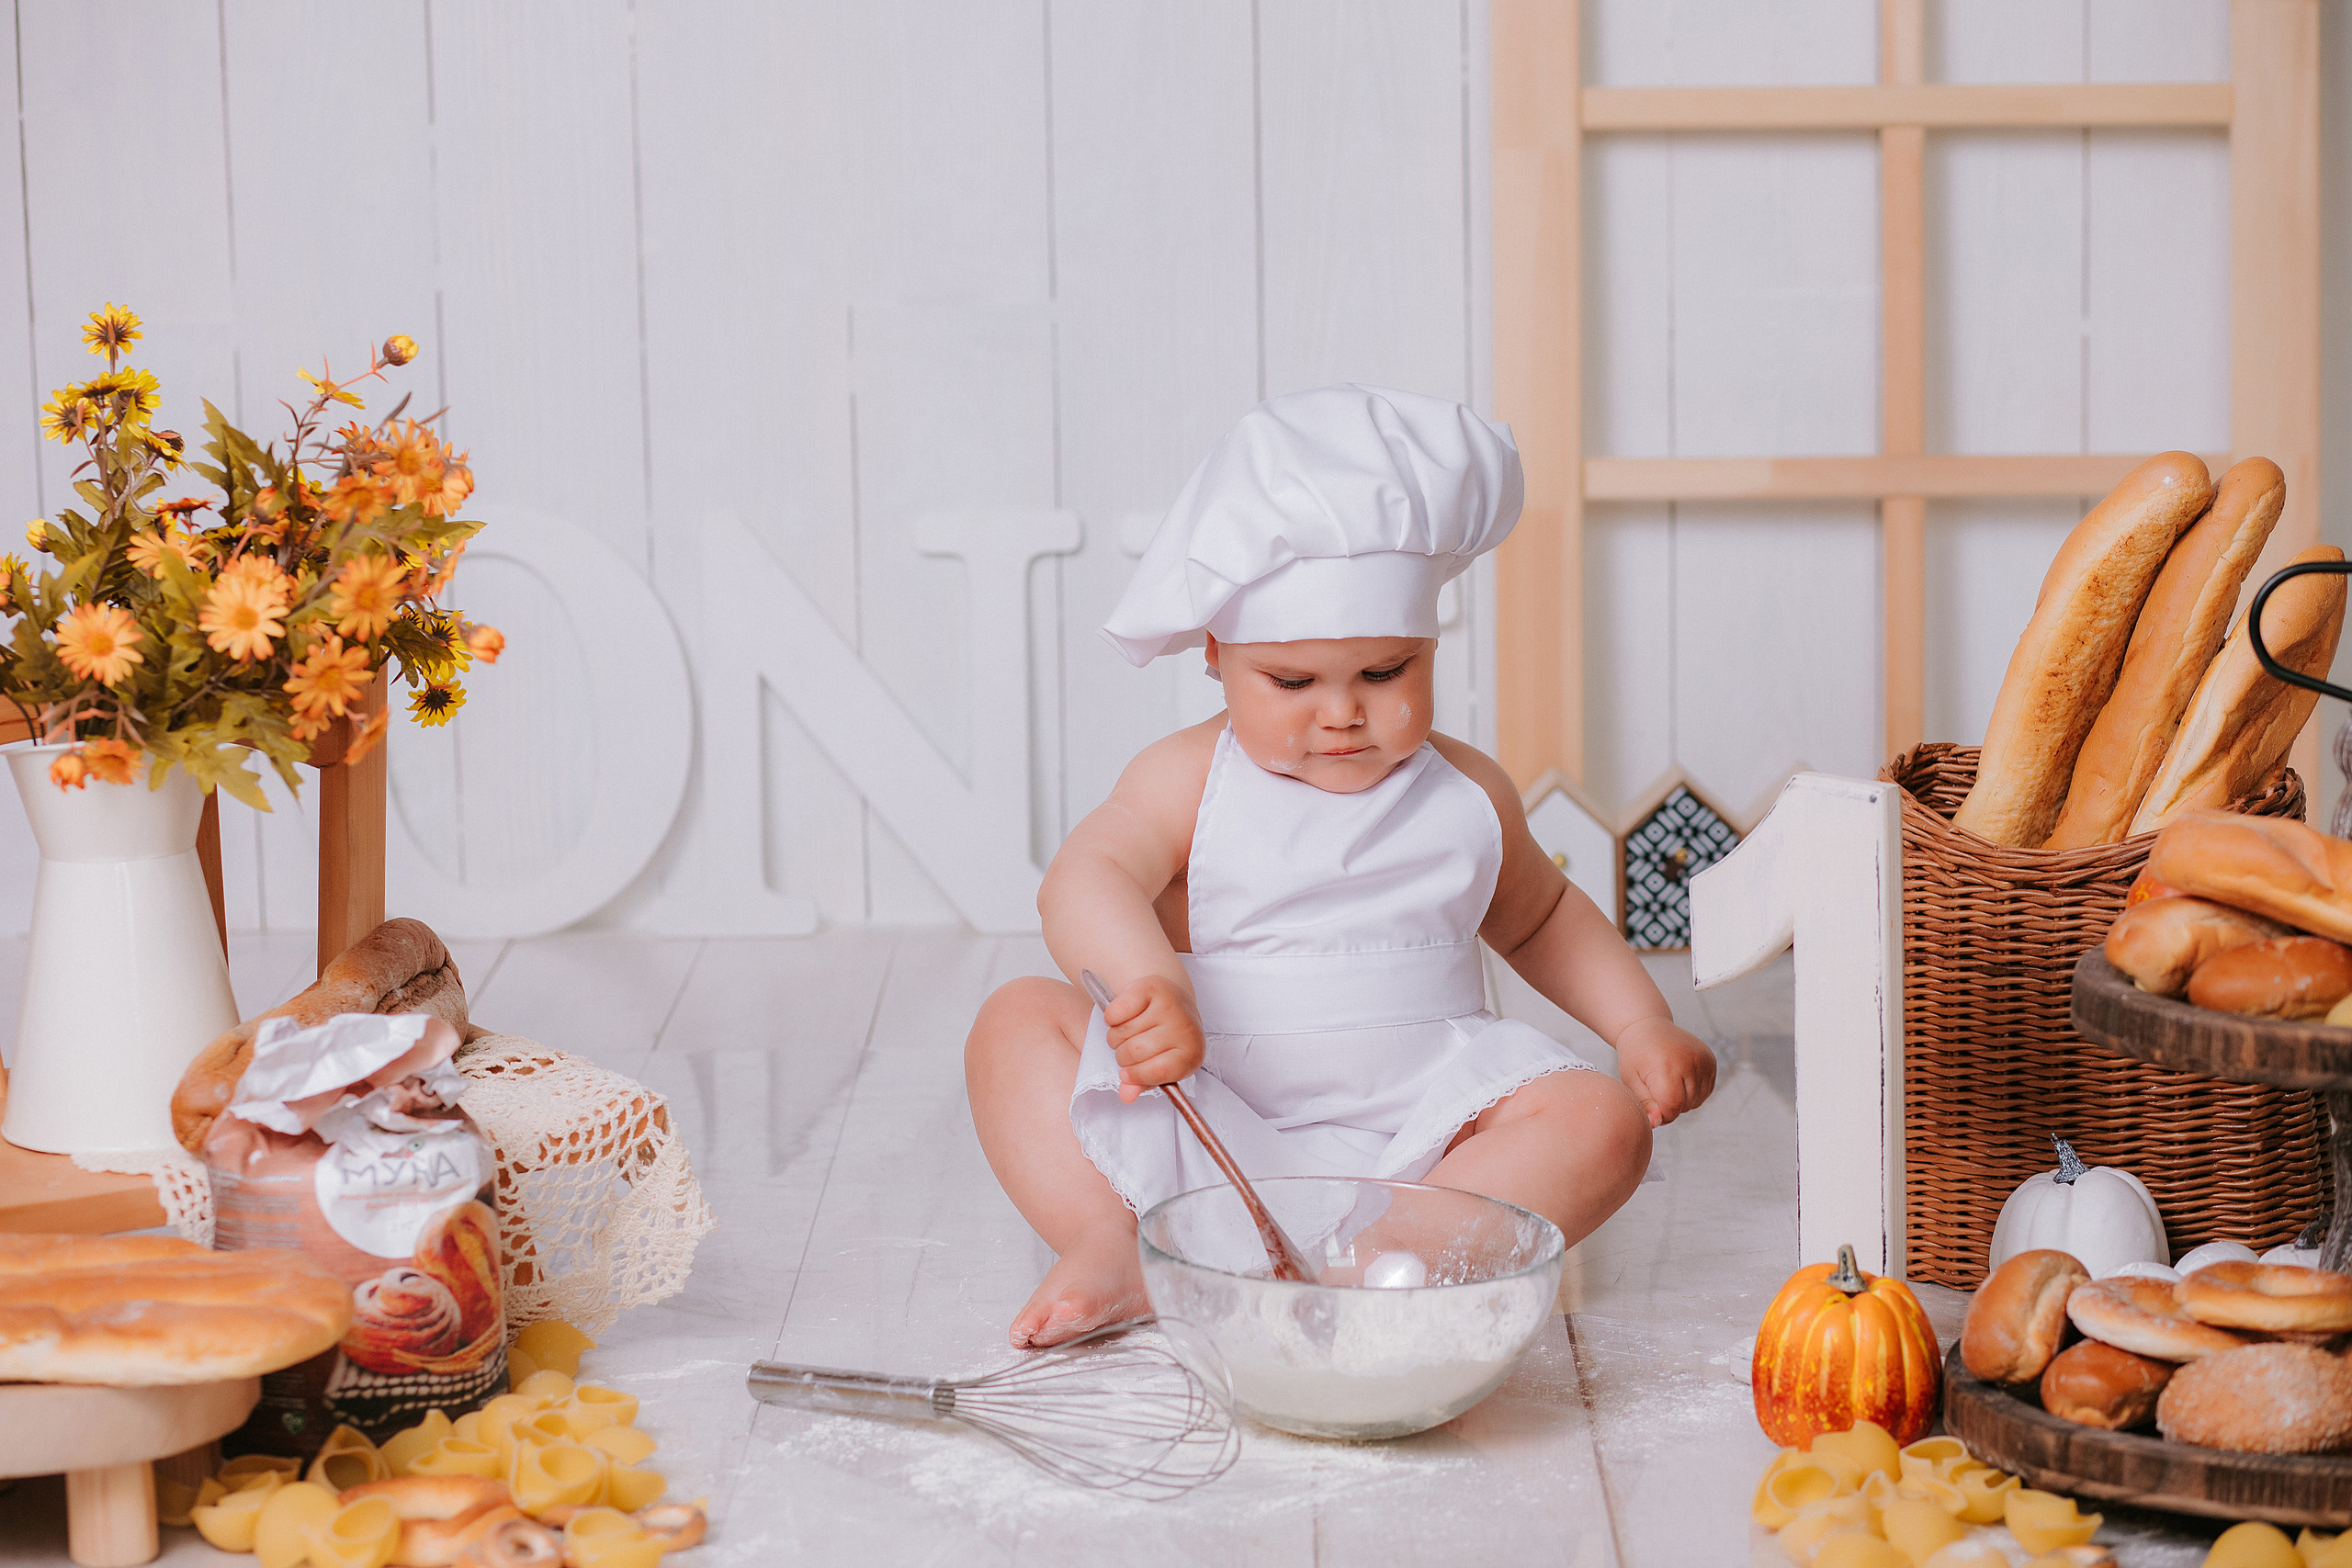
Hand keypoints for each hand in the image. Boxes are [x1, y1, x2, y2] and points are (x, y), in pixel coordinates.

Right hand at [1100, 973, 1205, 1103]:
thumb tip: (1126, 1096)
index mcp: (1191, 1054)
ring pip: (1122, 1032)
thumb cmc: (1166, 1040)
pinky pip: (1116, 1012)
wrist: (1173, 999)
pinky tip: (1124, 1016)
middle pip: (1135, 1051)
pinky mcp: (1152, 987)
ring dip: (1116, 1037)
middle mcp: (1185, 1028)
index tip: (1128, 1074)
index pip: (1157, 1071)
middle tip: (1129, 1049)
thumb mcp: (1159, 1066)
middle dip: (1123, 1056)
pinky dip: (1111, 1018)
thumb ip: (1142, 1084)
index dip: (1136, 1075)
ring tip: (1128, 1032)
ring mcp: (1170, 1006)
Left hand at [1612, 1016, 1716, 1127]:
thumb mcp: (1632, 1080)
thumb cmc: (1636, 1056)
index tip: (1650, 1106)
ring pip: (1697, 1101)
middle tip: (1655, 1090)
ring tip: (1667, 1083)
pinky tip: (1679, 1078)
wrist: (1648, 1027)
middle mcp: (1689, 1062)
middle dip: (1670, 1106)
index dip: (1661, 1114)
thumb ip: (1645, 1104)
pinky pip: (1706, 1090)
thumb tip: (1656, 1123)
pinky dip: (1694, 1091)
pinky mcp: (1710, 1060)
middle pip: (1685, 1105)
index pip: (1672, 1107)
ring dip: (1683, 1100)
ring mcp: (1702, 1060)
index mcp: (1666, 1067)